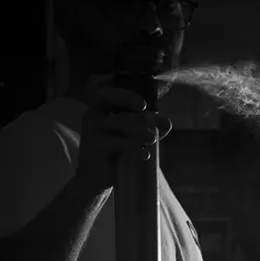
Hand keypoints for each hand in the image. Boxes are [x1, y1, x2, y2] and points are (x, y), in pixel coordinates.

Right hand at [75, 74, 172, 193]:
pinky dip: (135, 147)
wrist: (99, 177)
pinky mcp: (94, 146)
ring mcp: (92, 129)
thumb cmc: (117, 152)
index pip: (106, 87)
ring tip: (152, 139)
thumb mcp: (136, 137)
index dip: (120, 83)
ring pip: (118, 120)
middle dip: (127, 97)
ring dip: (139, 128)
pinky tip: (145, 155)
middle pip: (105, 96)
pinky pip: (117, 142)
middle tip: (144, 106)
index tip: (140, 90)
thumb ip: (151, 127)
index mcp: (104, 108)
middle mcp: (95, 114)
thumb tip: (166, 121)